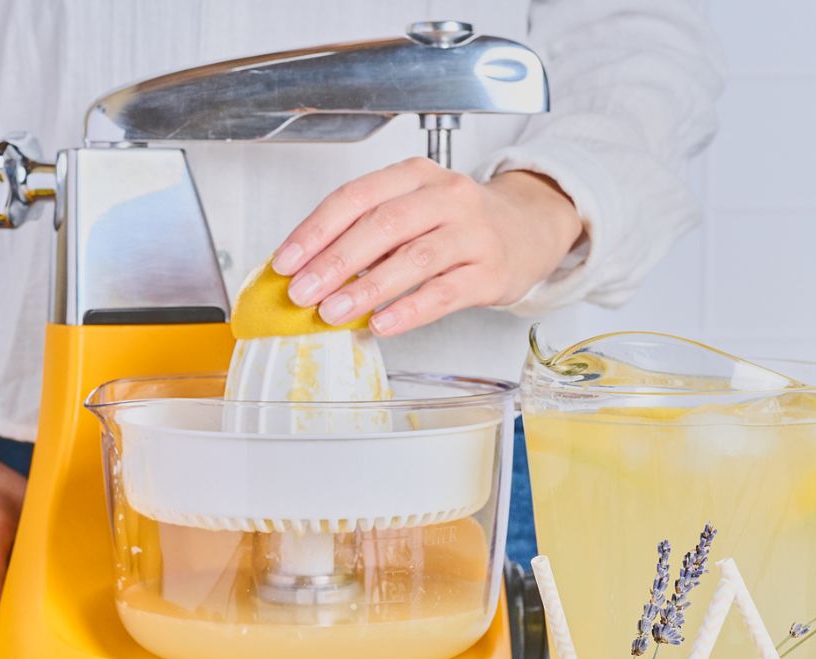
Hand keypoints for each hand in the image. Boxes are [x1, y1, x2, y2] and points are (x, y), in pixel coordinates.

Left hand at [272, 158, 583, 336]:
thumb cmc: (458, 224)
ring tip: (333, 313)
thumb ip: (369, 234)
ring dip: (366, 289)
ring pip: (412, 259)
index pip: (356, 197)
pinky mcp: (490, 273)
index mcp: (415, 176)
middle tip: (302, 292)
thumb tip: (309, 271)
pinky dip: (408, 311)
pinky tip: (381, 325)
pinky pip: (444, 294)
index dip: (316, 230)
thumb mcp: (414, 211)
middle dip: (334, 262)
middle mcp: (446, 197)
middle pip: (382, 226)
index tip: (286, 261)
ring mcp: (472, 234)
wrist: (529, 229)